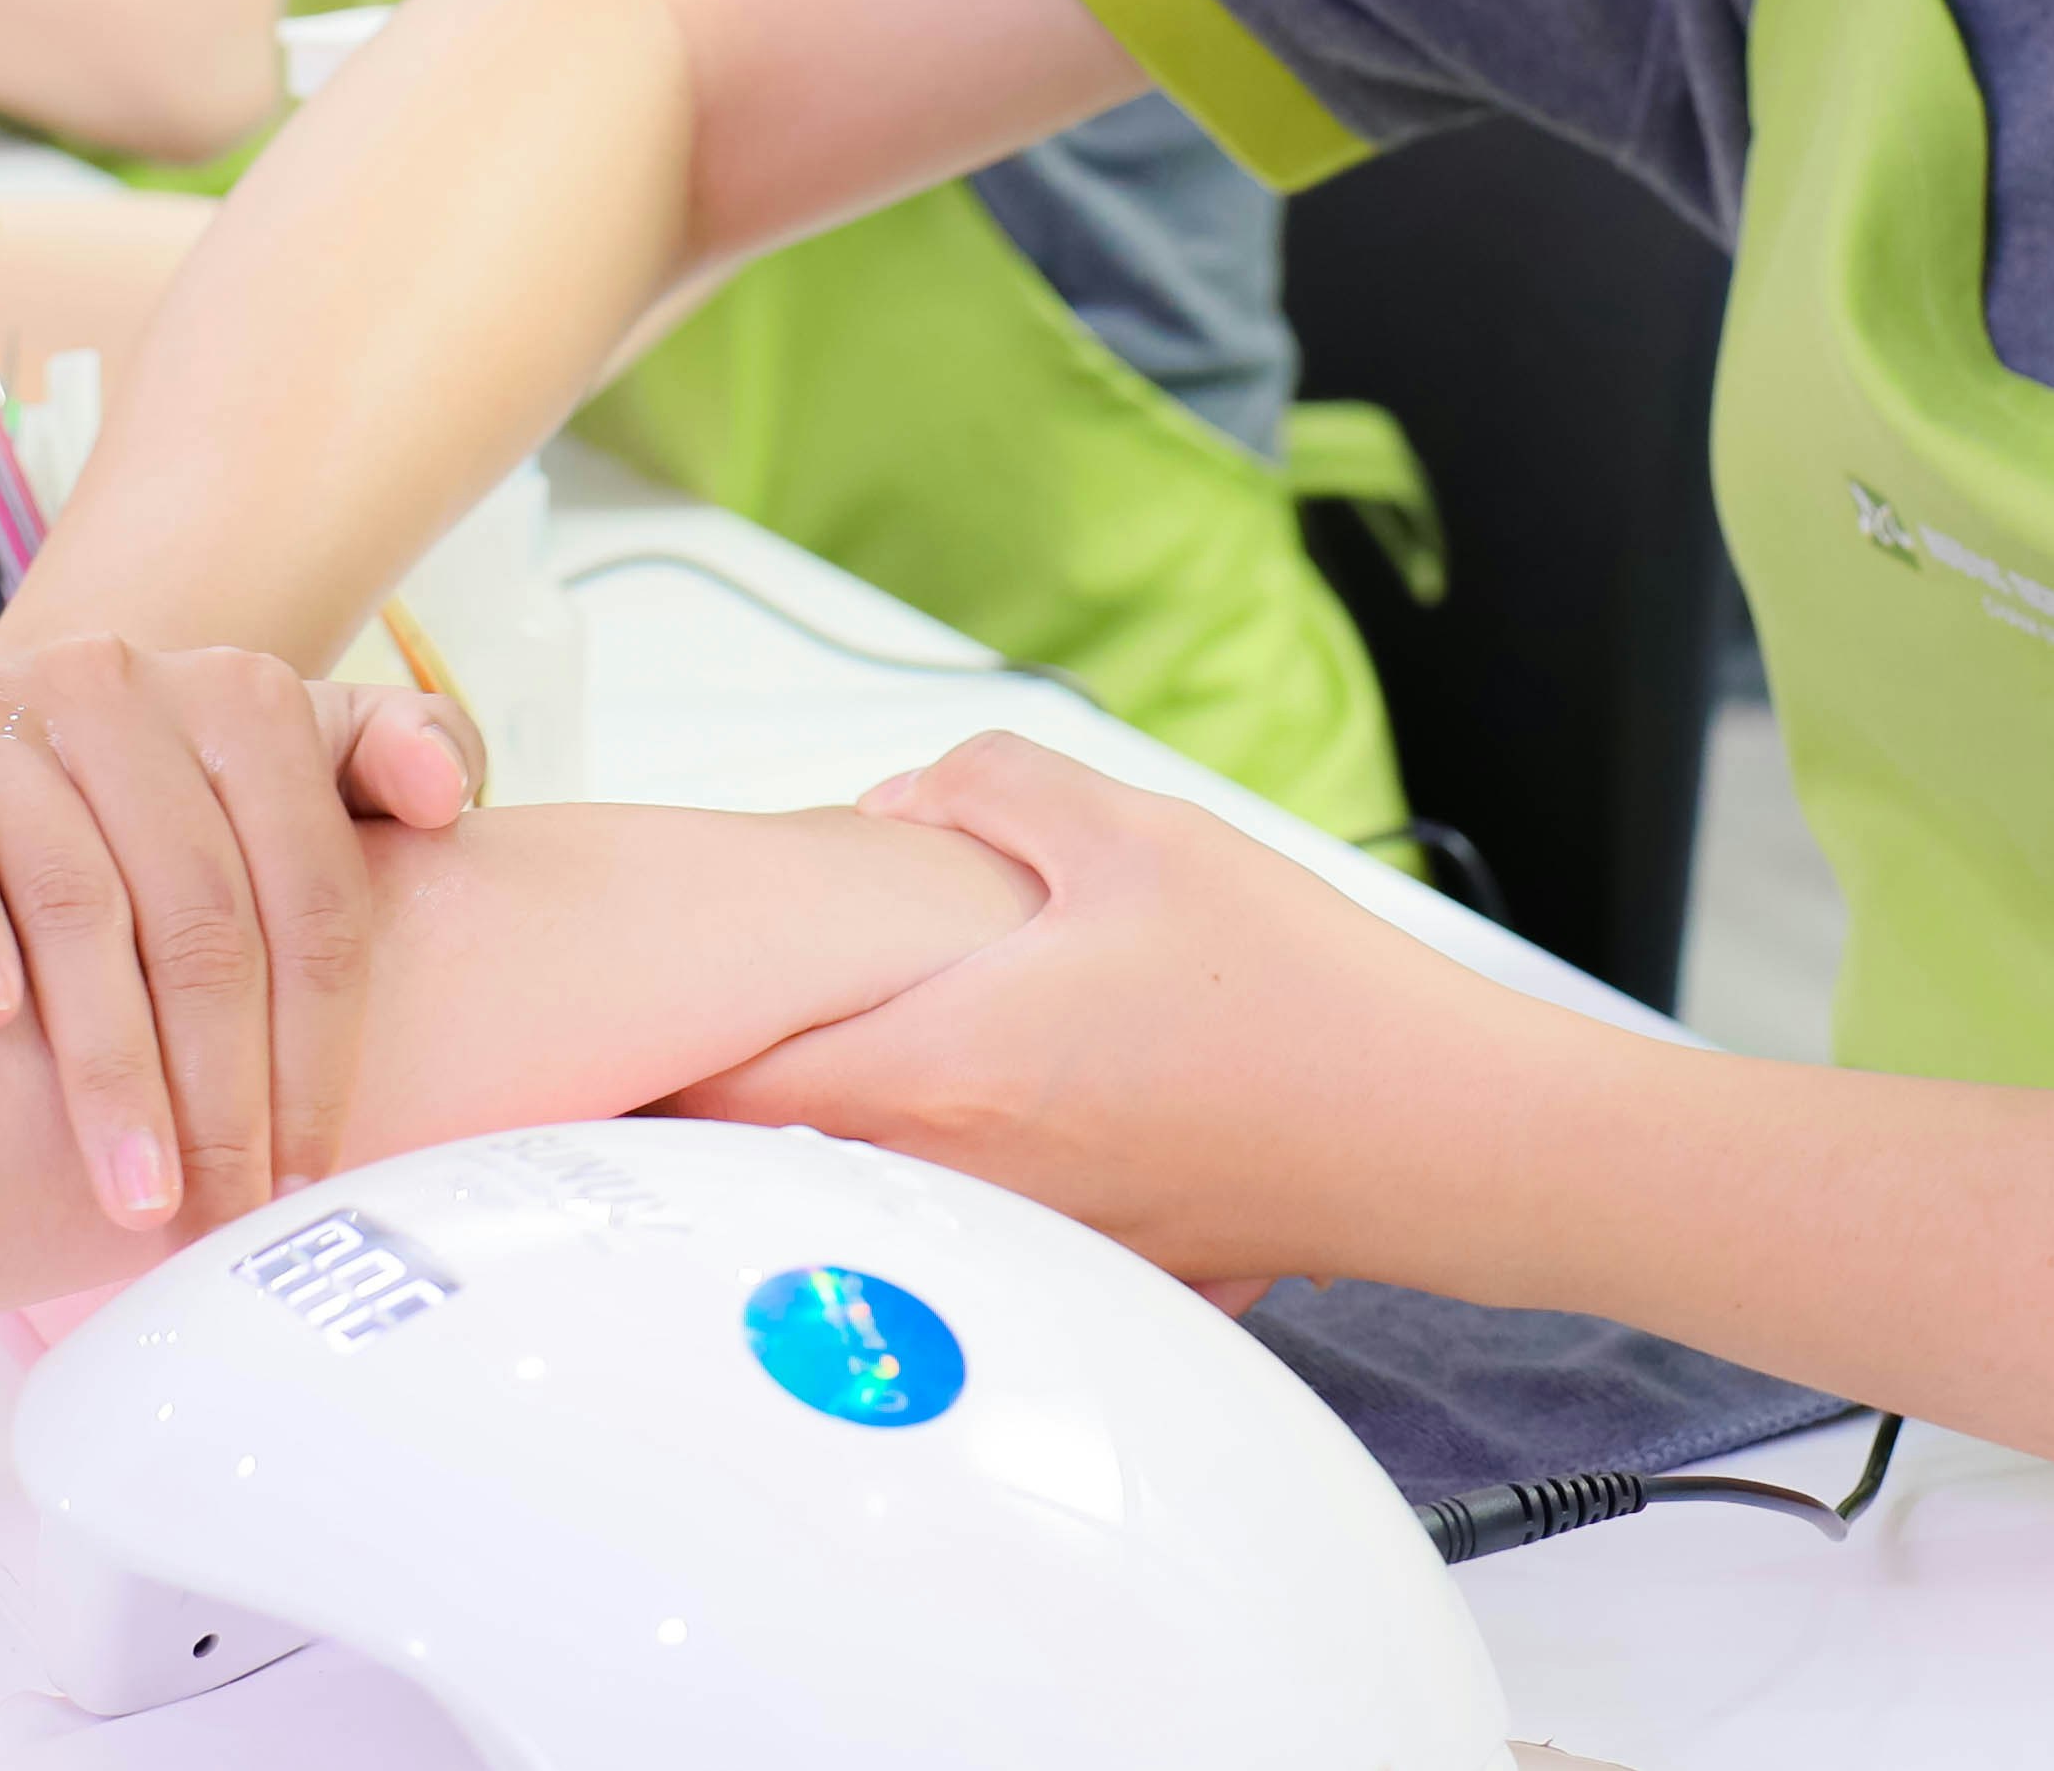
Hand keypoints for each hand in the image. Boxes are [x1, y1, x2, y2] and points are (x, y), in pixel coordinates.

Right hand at [0, 640, 487, 1231]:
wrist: (15, 742)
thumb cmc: (189, 794)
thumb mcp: (308, 756)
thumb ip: (408, 748)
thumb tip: (449, 796)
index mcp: (246, 698)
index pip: (310, 896)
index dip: (318, 1051)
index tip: (308, 1179)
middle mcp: (125, 686)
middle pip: (197, 916)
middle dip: (217, 1090)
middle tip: (218, 1216)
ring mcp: (4, 713)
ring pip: (72, 900)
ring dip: (105, 1063)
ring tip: (131, 1191)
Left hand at [673, 731, 1520, 1292]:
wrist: (1440, 1136)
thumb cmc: (1300, 990)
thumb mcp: (1138, 831)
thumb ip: (990, 787)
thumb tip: (893, 807)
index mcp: (944, 1069)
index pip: (724, 1087)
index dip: (645, 1048)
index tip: (614, 1006)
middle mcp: (961, 1179)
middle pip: (769, 1160)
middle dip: (709, 1096)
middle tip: (675, 1025)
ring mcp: (1024, 1242)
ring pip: (859, 1201)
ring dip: (812, 1141)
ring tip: (796, 1057)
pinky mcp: (1090, 1266)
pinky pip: (961, 1230)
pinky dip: (923, 1179)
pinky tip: (958, 1111)